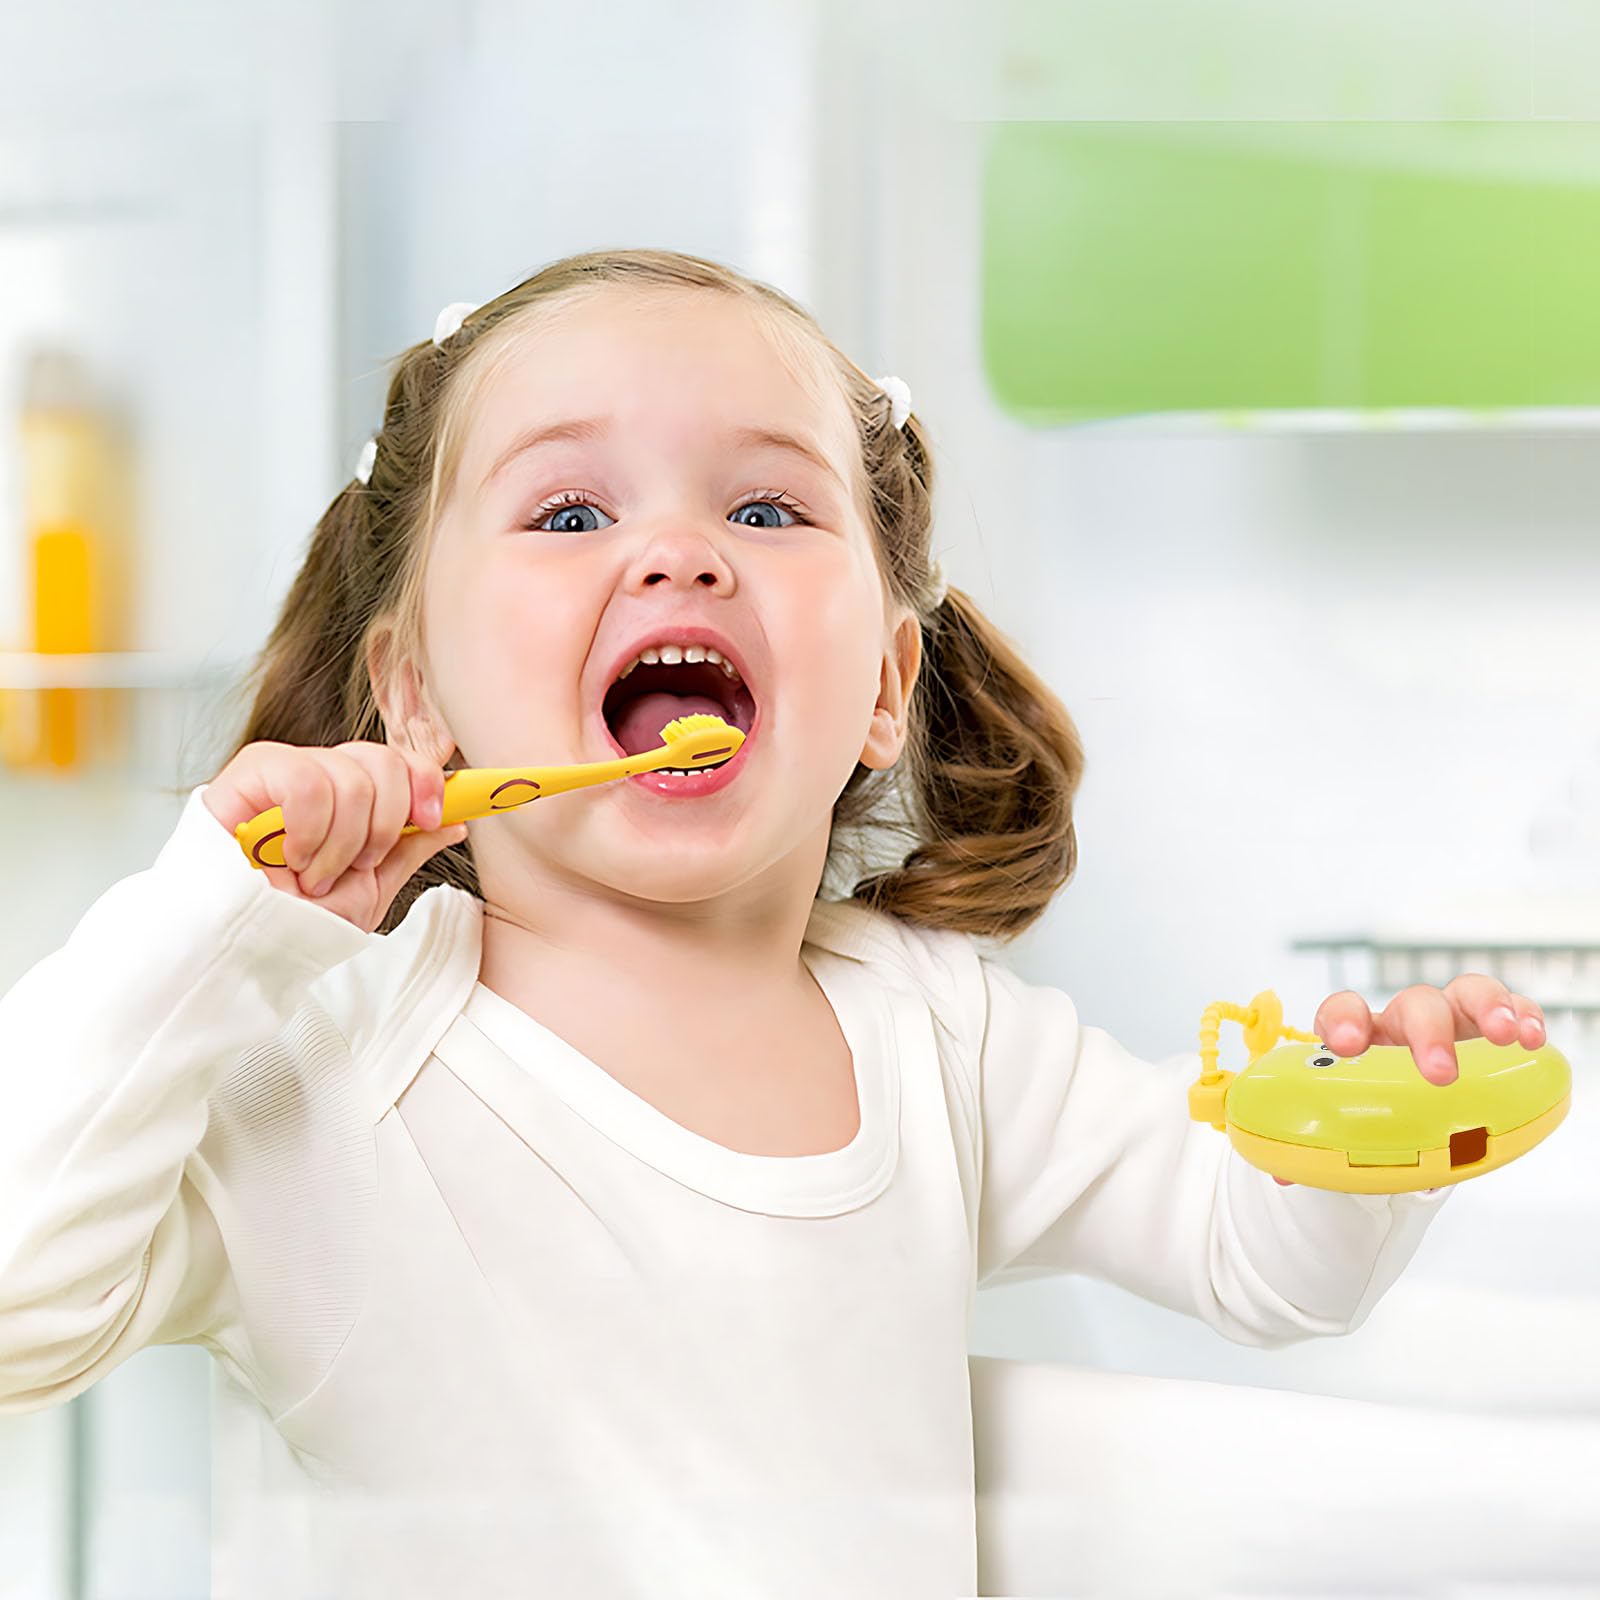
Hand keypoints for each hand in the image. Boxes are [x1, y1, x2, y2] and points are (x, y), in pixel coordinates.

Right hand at [203, 739, 467, 932]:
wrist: (241, 951)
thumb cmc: (296, 923)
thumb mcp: (369, 890)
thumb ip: (408, 850)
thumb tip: (456, 822)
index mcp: (352, 797)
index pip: (401, 761)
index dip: (426, 782)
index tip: (437, 818)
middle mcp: (321, 776)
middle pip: (383, 759)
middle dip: (386, 821)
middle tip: (359, 864)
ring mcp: (284, 772)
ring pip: (348, 774)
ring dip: (341, 840)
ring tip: (314, 875)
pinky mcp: (248, 776)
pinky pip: (303, 779)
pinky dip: (309, 827)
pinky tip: (291, 858)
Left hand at [1271, 976, 1546, 1186]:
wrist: (1412, 1110)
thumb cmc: (1376, 1110)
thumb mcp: (1348, 1126)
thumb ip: (1318, 1144)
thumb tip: (1283, 1172)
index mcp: (1362, 1038)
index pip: (1343, 1011)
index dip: (1341, 1021)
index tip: (1346, 1043)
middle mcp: (1405, 1022)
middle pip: (1414, 1005)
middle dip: (1428, 1033)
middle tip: (1440, 1073)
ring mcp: (1454, 1021)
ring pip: (1467, 994)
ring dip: (1488, 1008)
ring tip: (1506, 1035)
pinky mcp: (1494, 1031)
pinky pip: (1513, 1011)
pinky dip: (1525, 1015)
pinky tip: (1532, 1037)